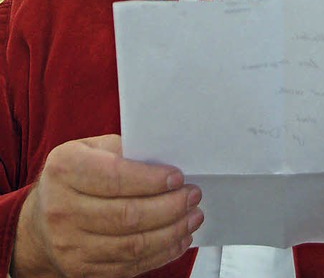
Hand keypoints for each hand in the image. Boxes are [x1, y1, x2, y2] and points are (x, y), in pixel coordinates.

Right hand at [11, 135, 202, 277]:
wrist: (40, 220)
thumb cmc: (75, 175)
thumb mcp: (91, 148)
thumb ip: (123, 148)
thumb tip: (165, 157)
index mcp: (65, 169)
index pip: (115, 177)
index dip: (151, 180)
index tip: (178, 177)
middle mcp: (62, 209)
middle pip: (127, 215)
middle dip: (169, 207)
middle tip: (193, 196)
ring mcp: (70, 245)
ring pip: (131, 245)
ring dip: (170, 232)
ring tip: (192, 217)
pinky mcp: (81, 270)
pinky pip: (128, 266)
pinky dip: (160, 254)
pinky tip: (178, 239)